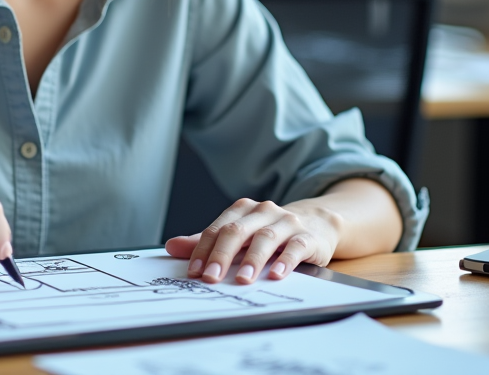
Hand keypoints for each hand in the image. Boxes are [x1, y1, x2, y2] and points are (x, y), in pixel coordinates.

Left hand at [164, 197, 341, 284]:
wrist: (316, 223)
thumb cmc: (269, 232)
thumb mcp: (239, 235)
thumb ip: (207, 242)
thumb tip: (171, 246)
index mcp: (242, 210)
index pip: (217, 229)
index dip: (203, 250)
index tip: (194, 271)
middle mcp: (263, 211)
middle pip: (237, 231)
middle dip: (222, 255)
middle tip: (211, 277)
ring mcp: (286, 222)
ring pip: (265, 238)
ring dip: (252, 259)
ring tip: (243, 279)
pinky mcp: (308, 237)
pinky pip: (295, 247)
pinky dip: (285, 260)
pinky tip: (277, 274)